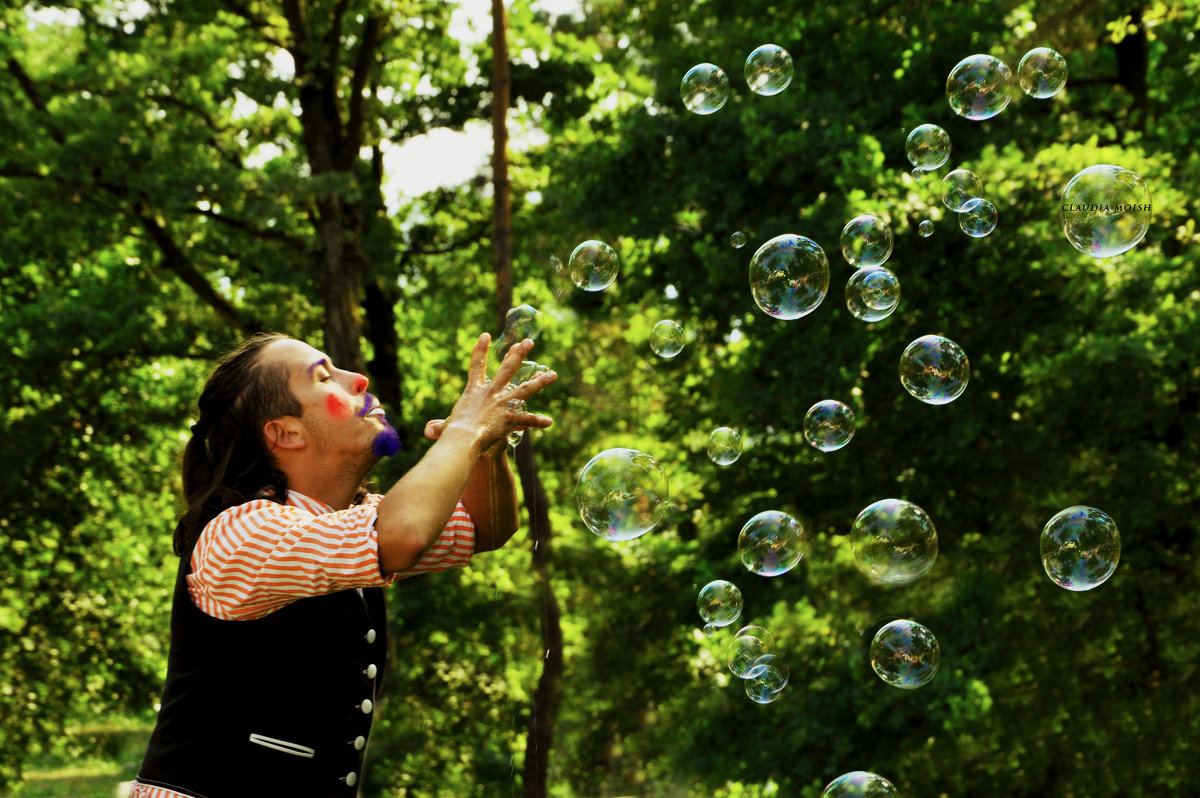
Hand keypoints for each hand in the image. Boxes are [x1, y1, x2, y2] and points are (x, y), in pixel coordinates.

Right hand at [433, 333, 555, 453]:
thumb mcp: (445, 427)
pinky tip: (548, 422)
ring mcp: (501, 405)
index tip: (485, 335)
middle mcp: (489, 394)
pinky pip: (527, 419)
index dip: (480, 350)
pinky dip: (537, 422)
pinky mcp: (509, 418)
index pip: (476, 367)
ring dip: (539, 382)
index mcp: (473, 392)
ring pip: (524, 390)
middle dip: (518, 354)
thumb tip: (428, 431)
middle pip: (507, 369)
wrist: (460, 439)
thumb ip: (439, 428)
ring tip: (553, 374)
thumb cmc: (450, 435)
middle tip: (528, 342)